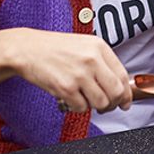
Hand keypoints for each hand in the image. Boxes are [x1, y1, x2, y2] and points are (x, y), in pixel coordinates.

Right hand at [9, 28, 131, 112]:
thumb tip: (119, 86)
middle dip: (114, 104)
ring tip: (85, 100)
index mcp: (99, 47)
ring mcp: (79, 74)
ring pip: (101, 103)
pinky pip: (82, 107)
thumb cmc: (54, 49)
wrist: (26, 49)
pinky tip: (71, 98)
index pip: (123, 76)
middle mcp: (92, 59)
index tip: (125, 102)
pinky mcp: (66, 87)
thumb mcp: (83, 45)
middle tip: (107, 106)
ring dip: (95, 107)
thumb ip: (102, 62)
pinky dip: (78, 107)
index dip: (127, 94)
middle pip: (116, 92)